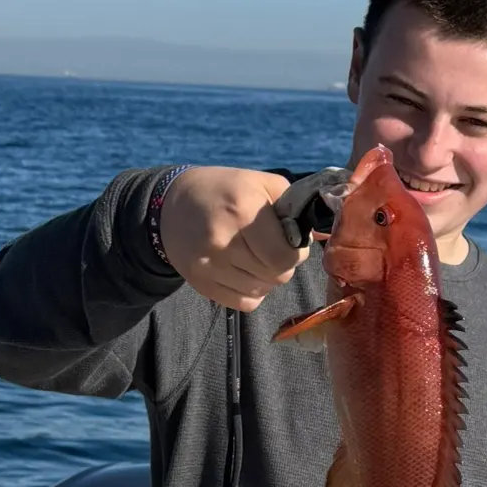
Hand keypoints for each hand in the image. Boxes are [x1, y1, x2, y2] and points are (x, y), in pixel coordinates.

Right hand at [159, 167, 308, 311]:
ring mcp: (210, 266)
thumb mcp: (259, 183)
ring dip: (266, 277)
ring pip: (263, 290)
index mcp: (241, 210)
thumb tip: (316, 237)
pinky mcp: (204, 286)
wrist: (171, 206)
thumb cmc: (223, 191)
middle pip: (277, 276)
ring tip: (253, 256)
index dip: (294, 252)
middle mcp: (223, 241)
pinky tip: (242, 271)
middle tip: (269, 247)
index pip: (286, 256)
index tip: (286, 240)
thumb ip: (292, 206)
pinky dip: (252, 291)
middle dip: (281, 264)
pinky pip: (247, 303)